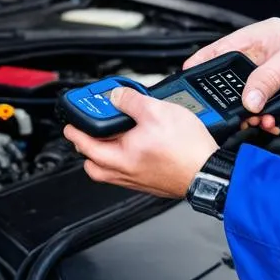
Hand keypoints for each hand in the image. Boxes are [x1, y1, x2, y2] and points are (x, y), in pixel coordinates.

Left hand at [63, 86, 217, 198]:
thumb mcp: (156, 111)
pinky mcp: (151, 183)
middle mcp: (125, 173)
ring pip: (109, 172)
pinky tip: (137, 149)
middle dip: (86, 147)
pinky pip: (126, 174)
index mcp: (119, 156)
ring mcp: (138, 181)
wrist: (208, 171)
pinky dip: (123, 161)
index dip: (75, 128)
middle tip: (88, 132)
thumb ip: (131, 101)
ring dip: (105, 156)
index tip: (70, 122)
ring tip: (113, 139)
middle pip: (92, 164)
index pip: (84, 143)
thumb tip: (116, 96)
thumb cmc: (187, 149)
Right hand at [184, 18, 279, 134]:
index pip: (217, 50)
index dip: (199, 64)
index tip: (186, 77)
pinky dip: (262, 120)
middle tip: (235, 113)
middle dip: (228, 101)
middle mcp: (250, 61)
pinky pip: (257, 112)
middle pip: (225, 82)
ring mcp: (258, 81)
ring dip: (249, 115)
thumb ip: (267, 79)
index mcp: (251, 40)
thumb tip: (249, 100)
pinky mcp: (267, 97)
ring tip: (259, 120)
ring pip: (241, 101)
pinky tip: (270, 122)